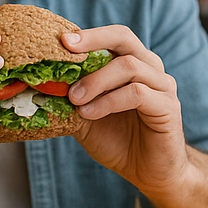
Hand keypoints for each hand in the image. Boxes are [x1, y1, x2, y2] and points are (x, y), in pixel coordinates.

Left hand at [62, 26, 207, 207]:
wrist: (149, 173)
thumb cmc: (119, 141)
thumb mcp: (87, 116)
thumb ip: (72, 98)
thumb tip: (40, 86)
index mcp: (134, 62)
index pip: (113, 36)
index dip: (89, 35)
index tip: (62, 39)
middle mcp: (150, 67)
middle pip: (124, 38)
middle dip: (94, 40)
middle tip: (68, 49)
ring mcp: (162, 85)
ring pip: (129, 66)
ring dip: (96, 80)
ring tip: (74, 98)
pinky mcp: (168, 106)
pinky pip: (136, 94)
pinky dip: (108, 101)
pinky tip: (90, 113)